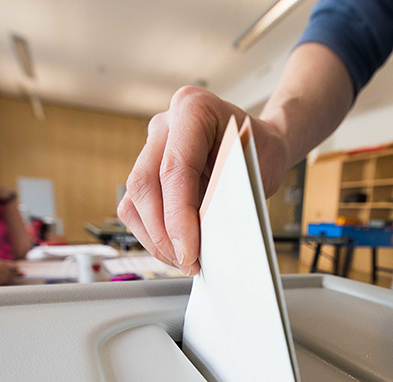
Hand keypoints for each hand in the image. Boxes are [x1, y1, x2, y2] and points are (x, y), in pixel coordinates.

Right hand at [117, 86, 289, 275]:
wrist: (257, 143)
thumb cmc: (259, 151)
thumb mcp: (256, 171)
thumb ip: (228, 197)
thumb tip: (204, 240)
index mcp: (193, 108)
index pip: (175, 168)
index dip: (178, 216)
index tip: (189, 251)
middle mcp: (165, 124)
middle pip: (144, 185)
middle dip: (162, 233)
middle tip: (188, 262)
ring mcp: (151, 146)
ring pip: (133, 200)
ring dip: (154, 238)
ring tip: (183, 260)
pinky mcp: (146, 169)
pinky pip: (136, 208)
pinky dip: (152, 234)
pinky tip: (175, 248)